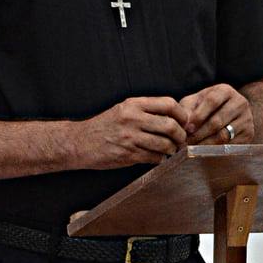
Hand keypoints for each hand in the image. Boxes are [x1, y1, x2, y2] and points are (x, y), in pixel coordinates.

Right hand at [71, 95, 192, 168]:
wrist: (79, 142)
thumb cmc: (103, 126)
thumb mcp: (123, 110)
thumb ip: (145, 111)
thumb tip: (173, 118)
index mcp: (133, 105)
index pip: (168, 104)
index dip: (181, 114)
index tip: (183, 122)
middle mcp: (132, 119)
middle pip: (170, 125)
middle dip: (180, 135)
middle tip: (180, 140)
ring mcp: (130, 138)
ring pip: (164, 144)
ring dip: (171, 149)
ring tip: (170, 150)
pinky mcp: (128, 155)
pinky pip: (153, 157)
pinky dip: (159, 159)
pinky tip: (156, 157)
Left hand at [177, 83, 253, 143]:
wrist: (228, 115)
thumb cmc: (205, 108)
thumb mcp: (195, 103)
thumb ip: (187, 110)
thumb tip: (186, 125)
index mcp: (225, 90)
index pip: (212, 101)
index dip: (198, 116)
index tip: (187, 128)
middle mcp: (240, 102)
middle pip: (218, 121)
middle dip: (200, 134)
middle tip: (187, 142)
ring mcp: (246, 118)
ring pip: (224, 135)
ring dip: (206, 144)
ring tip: (193, 148)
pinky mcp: (249, 133)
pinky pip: (231, 145)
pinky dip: (216, 150)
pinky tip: (205, 151)